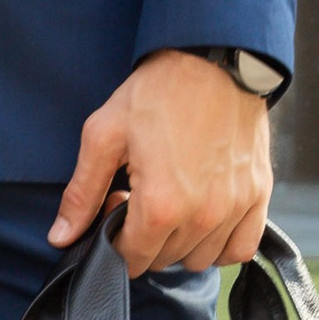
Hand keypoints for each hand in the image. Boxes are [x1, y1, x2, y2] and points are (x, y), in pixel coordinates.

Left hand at [50, 50, 272, 276]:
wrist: (214, 59)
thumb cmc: (158, 92)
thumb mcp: (105, 135)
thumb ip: (81, 193)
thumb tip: (60, 237)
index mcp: (161, 205)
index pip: (131, 259)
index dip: (115, 238)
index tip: (117, 204)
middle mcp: (203, 216)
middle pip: (163, 260)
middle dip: (145, 237)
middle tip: (141, 195)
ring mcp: (235, 208)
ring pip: (199, 259)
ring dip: (180, 242)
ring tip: (172, 201)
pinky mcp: (258, 196)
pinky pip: (239, 249)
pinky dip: (220, 244)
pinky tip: (204, 218)